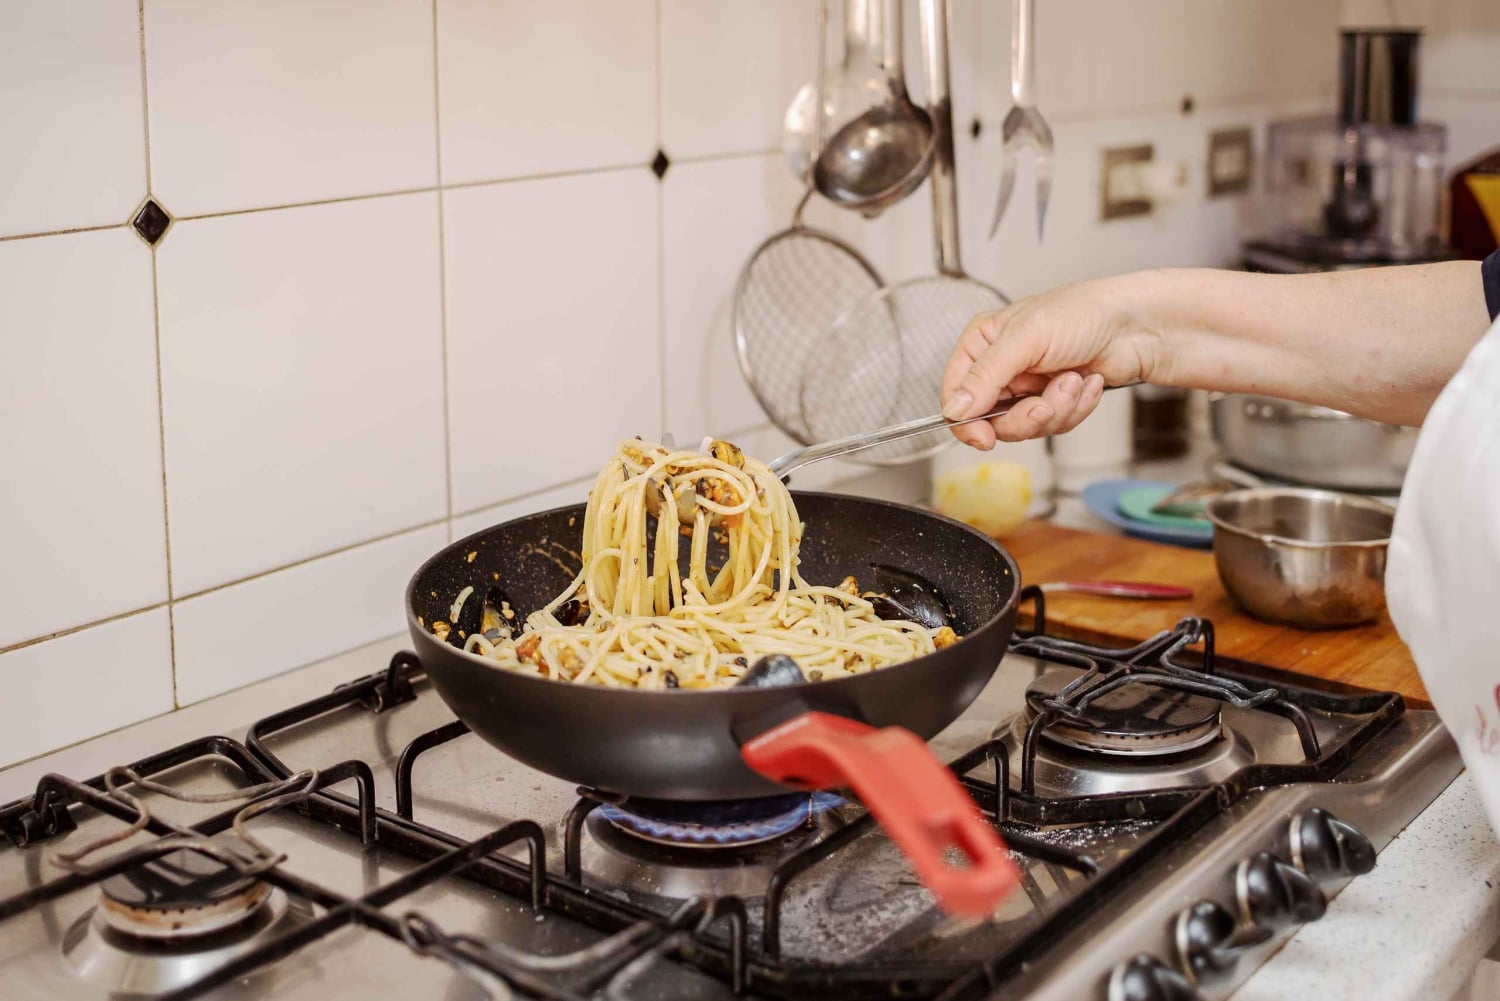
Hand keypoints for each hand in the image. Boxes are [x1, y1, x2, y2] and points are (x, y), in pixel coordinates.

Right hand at [939, 276, 1159, 449]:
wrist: (1136, 326)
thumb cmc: (1084, 313)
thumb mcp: (1025, 339)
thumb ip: (985, 376)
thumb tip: (955, 408)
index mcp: (983, 343)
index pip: (955, 393)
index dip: (965, 420)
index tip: (983, 437)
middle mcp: (1002, 367)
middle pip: (990, 419)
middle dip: (1024, 415)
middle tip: (1042, 404)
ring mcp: (1029, 386)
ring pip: (1025, 426)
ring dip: (1055, 408)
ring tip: (1073, 381)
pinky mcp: (1056, 400)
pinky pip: (1054, 425)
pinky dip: (1074, 408)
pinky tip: (1087, 383)